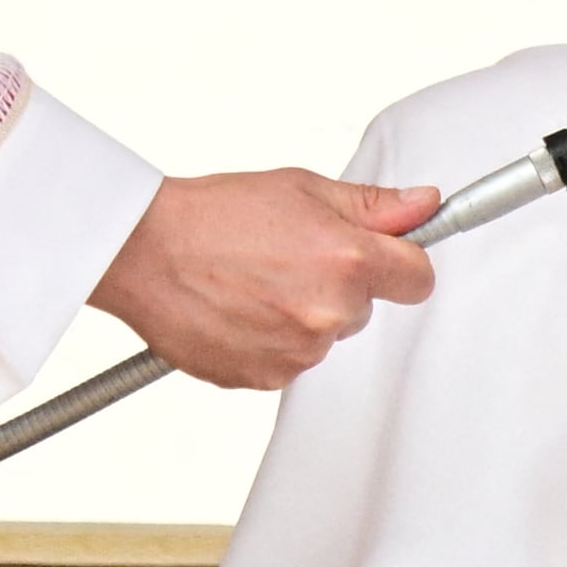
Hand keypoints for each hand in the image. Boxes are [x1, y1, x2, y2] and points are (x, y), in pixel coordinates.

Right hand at [92, 172, 437, 388]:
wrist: (144, 252)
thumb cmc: (212, 215)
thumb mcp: (301, 189)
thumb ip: (371, 205)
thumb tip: (423, 206)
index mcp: (348, 259)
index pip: (418, 279)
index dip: (402, 264)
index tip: (385, 257)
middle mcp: (329, 311)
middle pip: (366, 309)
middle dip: (339, 286)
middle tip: (289, 258)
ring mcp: (298, 351)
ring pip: (325, 336)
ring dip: (302, 316)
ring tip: (254, 282)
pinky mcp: (266, 377)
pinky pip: (290, 361)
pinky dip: (271, 341)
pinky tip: (240, 309)